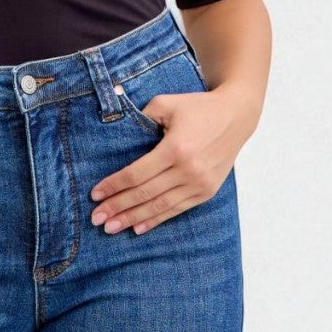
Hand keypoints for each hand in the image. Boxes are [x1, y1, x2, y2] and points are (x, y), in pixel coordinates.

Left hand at [89, 85, 251, 233]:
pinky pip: (177, 210)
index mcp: (176, 148)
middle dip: (118, 207)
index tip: (95, 195)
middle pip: (145, 194)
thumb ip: (141, 117)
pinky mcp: (207, 191)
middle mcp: (189, 170)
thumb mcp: (167, 103)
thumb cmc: (198, 108)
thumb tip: (118, 134)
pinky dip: (156, 219)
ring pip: (160, 206)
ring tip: (111, 227)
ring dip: (133, 218)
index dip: (114, 185)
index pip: (137, 174)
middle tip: (96, 218)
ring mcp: (199, 183)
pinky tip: (138, 228)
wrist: (236, 117)